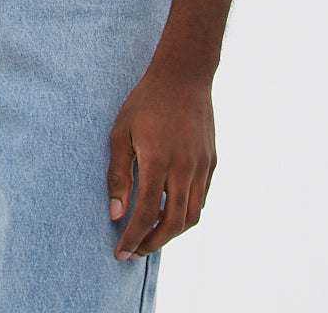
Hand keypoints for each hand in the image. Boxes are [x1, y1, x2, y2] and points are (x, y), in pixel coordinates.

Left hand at [107, 68, 216, 259]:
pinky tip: (168, 210)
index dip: (133, 238)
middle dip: (152, 244)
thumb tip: (116, 214)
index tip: (120, 251)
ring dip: (171, 233)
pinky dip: (185, 213)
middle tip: (135, 250)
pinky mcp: (211, 163)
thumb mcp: (121, 133)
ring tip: (150, 234)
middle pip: (172, 224)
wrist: (183, 76)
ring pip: (191, 216)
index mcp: (158, 161)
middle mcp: (184, 168)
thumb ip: (118, 175)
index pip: (146, 215)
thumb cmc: (146, 102)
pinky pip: (201, 199)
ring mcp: (201, 167)